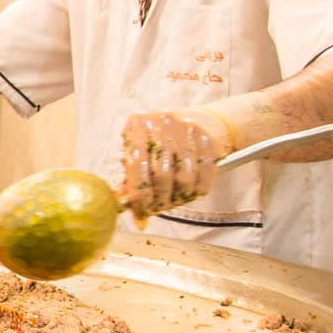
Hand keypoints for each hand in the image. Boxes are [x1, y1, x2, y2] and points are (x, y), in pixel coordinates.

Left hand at [116, 108, 231, 221]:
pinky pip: (204, 178)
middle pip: (161, 176)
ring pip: (184, 179)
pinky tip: (187, 195)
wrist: (199, 119)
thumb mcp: (139, 147)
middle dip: (159, 201)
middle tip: (156, 210)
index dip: (139, 196)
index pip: (136, 166)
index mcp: (138, 124)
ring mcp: (188, 131)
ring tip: (172, 202)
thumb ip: (129, 174)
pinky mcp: (208, 141)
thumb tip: (123, 204)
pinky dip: (195, 193)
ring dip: (178, 199)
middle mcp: (163, 124)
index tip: (140, 213)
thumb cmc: (161, 138)